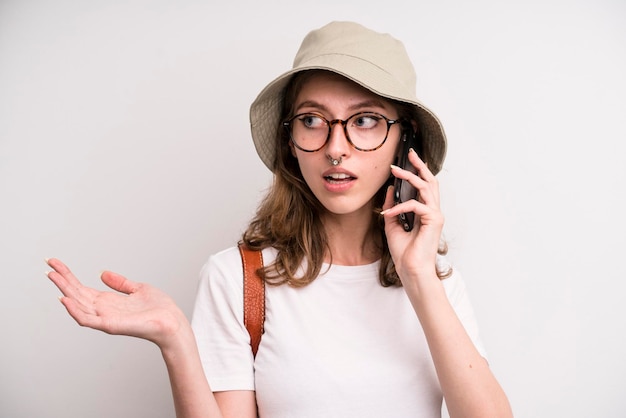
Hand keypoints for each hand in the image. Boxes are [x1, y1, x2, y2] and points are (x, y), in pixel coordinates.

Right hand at [45, 258, 187, 349]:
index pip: (81, 287)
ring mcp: (104, 318)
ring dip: (64, 290)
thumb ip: (120, 283)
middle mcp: (102, 309)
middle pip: (76, 293)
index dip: (67, 275)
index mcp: (108, 301)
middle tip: (48, 265)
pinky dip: (74, 310)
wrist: (171, 321)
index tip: (55, 262)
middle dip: (61, 280)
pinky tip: (65, 299)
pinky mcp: (109, 325)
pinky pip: (87, 319)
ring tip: (53, 276)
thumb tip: (103, 273)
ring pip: (77, 304)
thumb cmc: (158, 309)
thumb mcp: (138, 288)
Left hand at [381, 149, 443, 284]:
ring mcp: (436, 215)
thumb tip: (389, 190)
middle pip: (430, 181)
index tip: (406, 160)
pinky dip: (400, 207)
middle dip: (419, 165)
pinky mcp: (434, 220)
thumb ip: (392, 207)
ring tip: (394, 170)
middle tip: (408, 153)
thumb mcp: (392, 225)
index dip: (417, 172)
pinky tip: (389, 212)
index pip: (424, 187)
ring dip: (409, 176)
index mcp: (425, 212)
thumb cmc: (404, 253)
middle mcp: (433, 211)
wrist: (411, 270)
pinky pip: (416, 205)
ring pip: (425, 187)